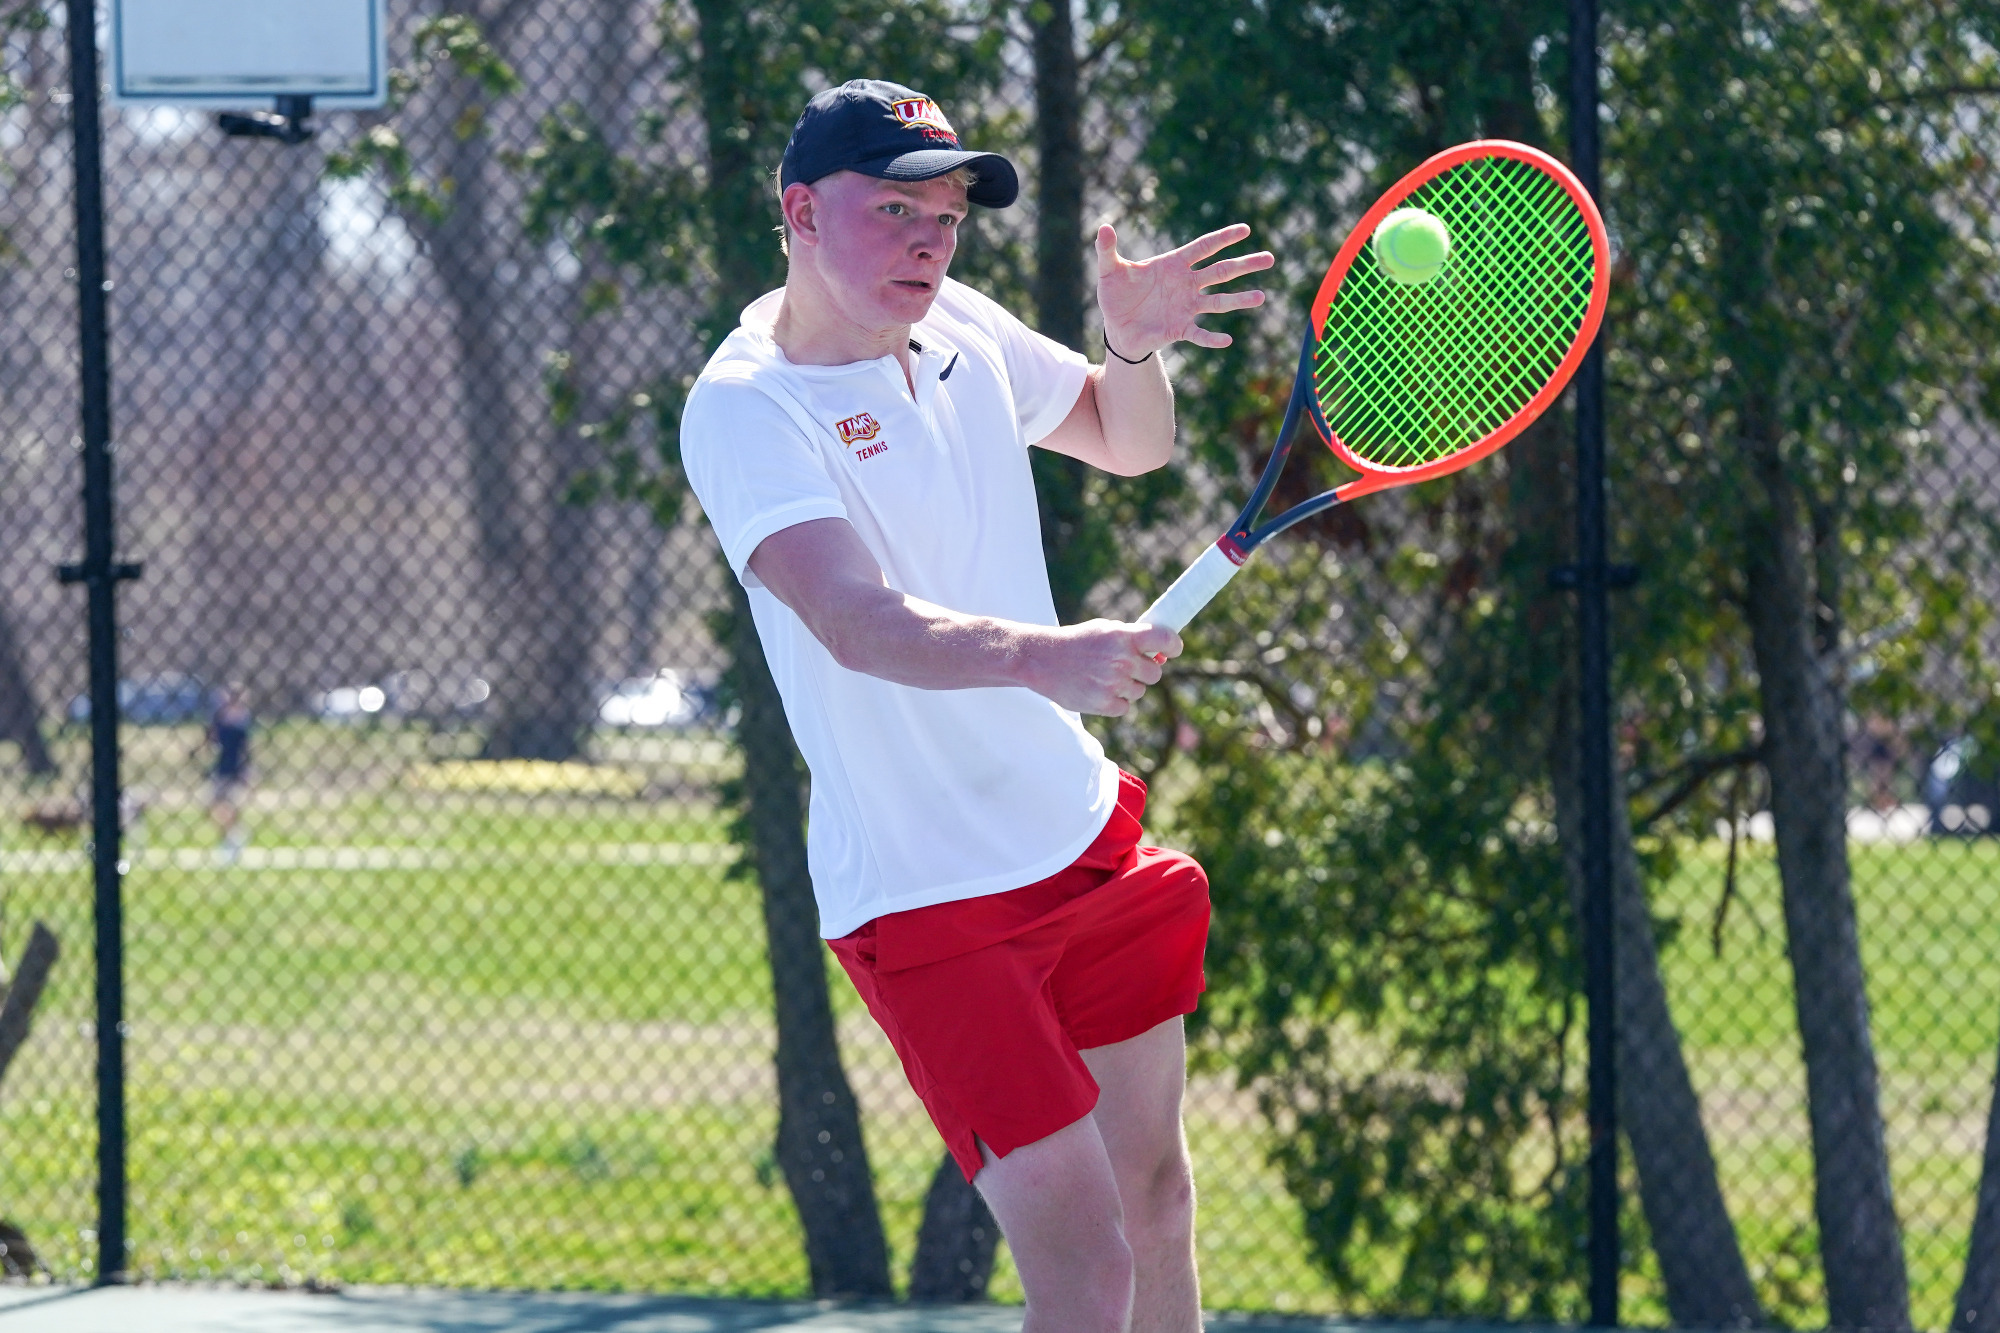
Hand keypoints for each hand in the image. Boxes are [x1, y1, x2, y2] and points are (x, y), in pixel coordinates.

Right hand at [1021, 619, 1183, 716]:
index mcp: (1124, 636)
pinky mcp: (1104, 704)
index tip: (1172, 651)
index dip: (1174, 646)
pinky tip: (1097, 689)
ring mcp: (1114, 683)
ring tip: (1102, 677)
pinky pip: (1125, 706)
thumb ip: (1133, 639)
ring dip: (1126, 687)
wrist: (1041, 660)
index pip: (1165, 640)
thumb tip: (1163, 656)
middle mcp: (1122, 659)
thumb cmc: (1077, 643)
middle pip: (1154, 674)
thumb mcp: (1104, 630)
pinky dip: (1114, 702)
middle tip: (1123, 667)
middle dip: (1143, 671)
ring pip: (1139, 691)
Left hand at [1096, 222, 1272, 359]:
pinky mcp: (1180, 329)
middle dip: (1245, 264)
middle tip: (1270, 257)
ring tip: (1261, 297)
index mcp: (1174, 265)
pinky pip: (1200, 334)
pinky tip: (1227, 340)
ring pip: (1219, 302)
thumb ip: (1107, 249)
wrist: (1116, 327)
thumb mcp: (1109, 270)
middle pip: (1222, 271)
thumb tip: (1104, 227)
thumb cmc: (1116, 295)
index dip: (1223, 238)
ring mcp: (1187, 307)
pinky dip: (1212, 339)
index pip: (1204, 247)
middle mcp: (1187, 284)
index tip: (1245, 229)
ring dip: (1239, 299)